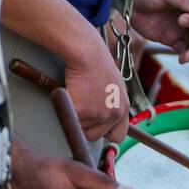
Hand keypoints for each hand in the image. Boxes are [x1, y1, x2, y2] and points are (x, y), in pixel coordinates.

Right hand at [63, 28, 128, 143]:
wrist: (88, 52)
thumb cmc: (96, 61)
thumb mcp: (113, 84)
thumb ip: (111, 101)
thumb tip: (102, 111)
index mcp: (123, 107)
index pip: (118, 136)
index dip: (105, 133)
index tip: (97, 128)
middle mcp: (114, 114)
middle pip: (95, 136)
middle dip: (86, 126)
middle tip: (80, 107)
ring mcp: (99, 115)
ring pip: (80, 129)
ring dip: (75, 117)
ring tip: (76, 95)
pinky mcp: (83, 113)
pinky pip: (69, 121)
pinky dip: (65, 110)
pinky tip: (69, 95)